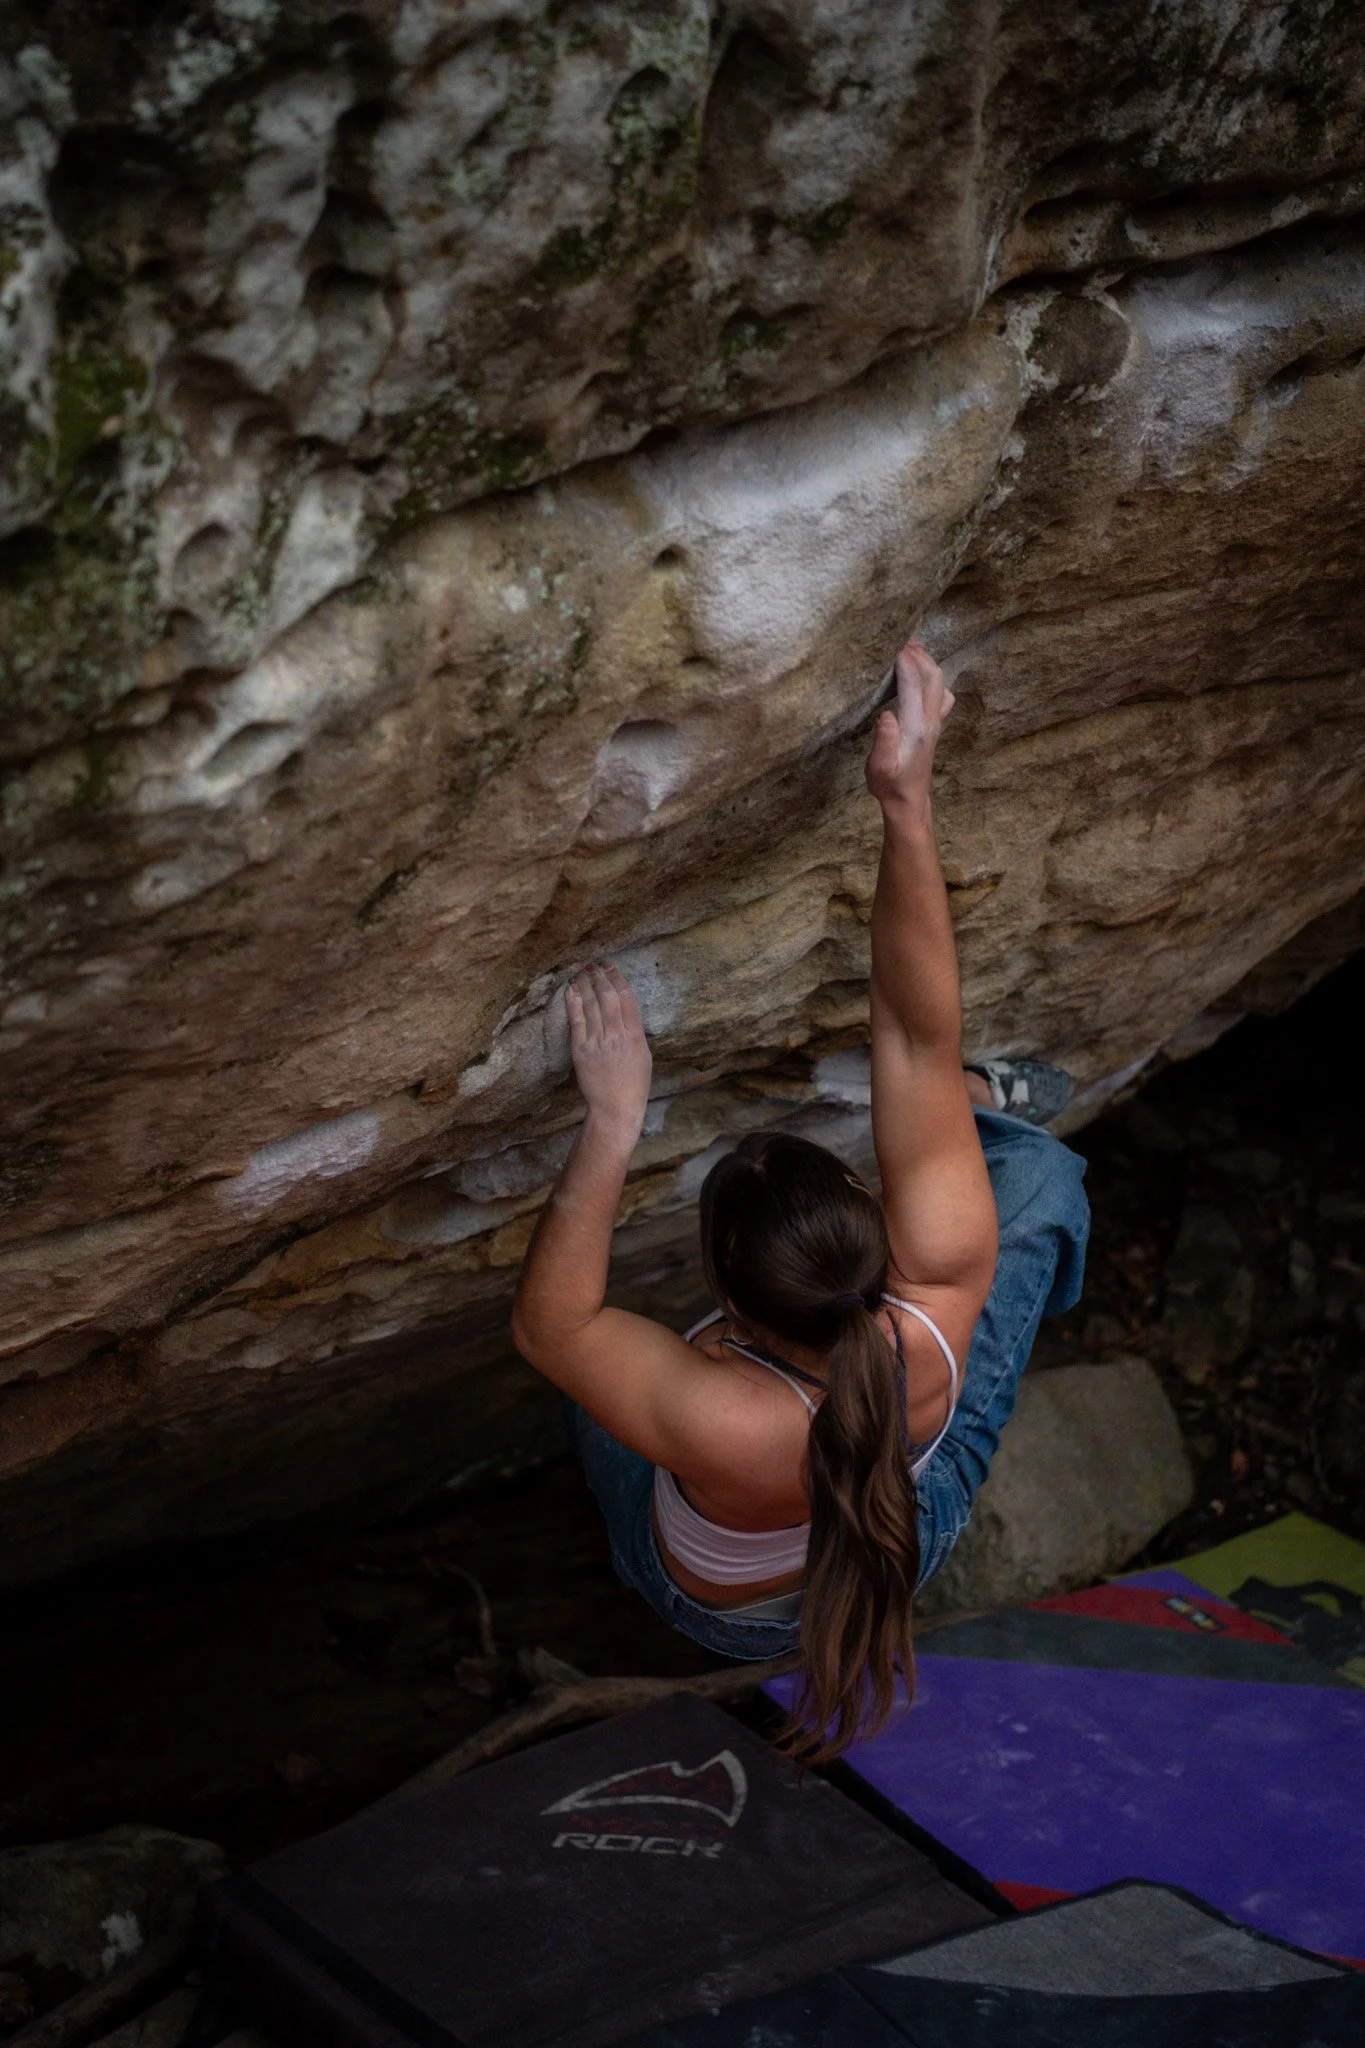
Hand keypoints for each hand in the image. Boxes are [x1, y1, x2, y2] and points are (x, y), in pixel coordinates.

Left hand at [565, 963, 651, 1137]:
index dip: (617, 978)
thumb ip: (635, 1031)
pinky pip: (576, 1022)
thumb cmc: (633, 1084)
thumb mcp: (644, 1055)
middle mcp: (617, 1036)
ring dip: (585, 985)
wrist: (616, 1107)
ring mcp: (597, 1043)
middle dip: (600, 976)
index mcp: (636, 1036)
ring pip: (591, 1005)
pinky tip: (571, 990)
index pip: (626, 998)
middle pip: (607, 997)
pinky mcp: (581, 1051)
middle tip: (593, 964)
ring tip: (581, 971)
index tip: (610, 966)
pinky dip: (574, 1003)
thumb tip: (624, 1010)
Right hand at [865, 639, 954, 809]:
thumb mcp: (879, 768)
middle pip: (933, 676)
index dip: (904, 661)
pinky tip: (920, 674)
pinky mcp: (935, 725)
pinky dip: (931, 676)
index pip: (913, 684)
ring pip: (939, 682)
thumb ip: (884, 742)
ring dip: (927, 661)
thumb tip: (886, 715)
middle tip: (902, 637)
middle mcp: (931, 720)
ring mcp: (936, 721)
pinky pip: (940, 693)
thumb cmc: (890, 784)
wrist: (909, 800)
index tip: (891, 643)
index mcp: (916, 726)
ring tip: (910, 648)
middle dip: (919, 654)